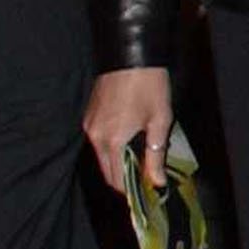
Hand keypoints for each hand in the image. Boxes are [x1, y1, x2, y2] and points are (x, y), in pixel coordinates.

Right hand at [83, 67, 172, 193]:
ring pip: (102, 158)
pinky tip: (129, 146)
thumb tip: (157, 182)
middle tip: (147, 181)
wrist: (130, 54)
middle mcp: (95, 137)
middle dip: (126, 181)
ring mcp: (89, 126)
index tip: (149, 194)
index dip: (133, 191)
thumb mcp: (159, 120)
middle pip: (108, 173)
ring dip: (119, 165)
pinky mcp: (89, 116)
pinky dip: (112, 150)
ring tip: (141, 164)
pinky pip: (99, 143)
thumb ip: (156, 155)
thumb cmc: (149, 85)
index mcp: (112, 141)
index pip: (118, 180)